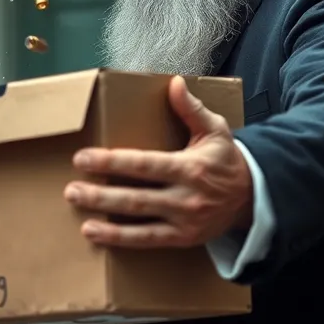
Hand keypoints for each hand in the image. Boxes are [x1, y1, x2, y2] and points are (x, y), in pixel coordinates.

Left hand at [64, 75, 252, 248]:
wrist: (252, 198)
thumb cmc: (226, 160)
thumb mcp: (215, 130)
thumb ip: (191, 108)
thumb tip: (174, 83)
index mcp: (190, 167)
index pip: (144, 165)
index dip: (112, 162)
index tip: (83, 158)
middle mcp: (185, 197)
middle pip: (135, 197)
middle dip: (100, 194)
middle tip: (71, 189)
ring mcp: (183, 221)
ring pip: (137, 220)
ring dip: (104, 216)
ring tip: (77, 208)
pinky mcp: (181, 239)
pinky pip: (146, 240)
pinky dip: (119, 239)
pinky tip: (94, 233)